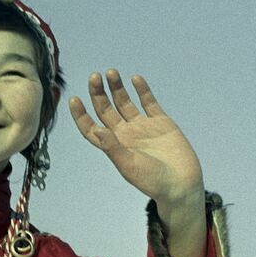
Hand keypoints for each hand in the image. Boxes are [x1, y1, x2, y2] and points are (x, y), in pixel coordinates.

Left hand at [68, 71, 203, 204]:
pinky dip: (142, 90)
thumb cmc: (152, 181)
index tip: (74, 99)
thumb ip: (113, 147)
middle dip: (98, 93)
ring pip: (125, 102)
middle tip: (94, 76)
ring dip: (117, 87)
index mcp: (112, 146)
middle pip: (105, 109)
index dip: (80, 114)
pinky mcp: (161, 122)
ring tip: (111, 72)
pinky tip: (135, 78)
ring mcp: (142, 127)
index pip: (91, 127)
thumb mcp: (129, 166)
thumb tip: (96, 129)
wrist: (181, 185)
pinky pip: (149, 102)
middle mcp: (124, 134)